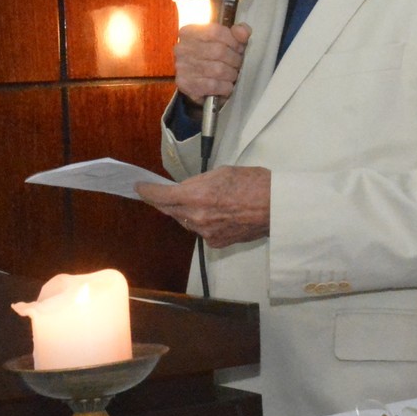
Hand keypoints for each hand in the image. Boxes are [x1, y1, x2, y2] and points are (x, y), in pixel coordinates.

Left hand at [137, 166, 269, 246]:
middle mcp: (196, 217)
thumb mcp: (220, 172)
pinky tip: (217, 214)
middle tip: (163, 193)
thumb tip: (186, 190)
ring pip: (186, 221)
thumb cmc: (254, 184)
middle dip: (166, 201)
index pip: (160, 196)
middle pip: (170, 210)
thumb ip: (197, 183)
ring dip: (187, 212)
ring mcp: (205, 233)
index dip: (147, 192)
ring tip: (204, 201)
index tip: (139, 188)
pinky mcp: (216, 243)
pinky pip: (201, 231)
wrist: (277, 206)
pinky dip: (203, 222)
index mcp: (195, 195)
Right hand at [174, 22, 252, 104]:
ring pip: (218, 69)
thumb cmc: (209, 56)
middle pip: (219, 51)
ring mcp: (182, 67)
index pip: (216, 32)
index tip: (240, 48)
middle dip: (235, 59)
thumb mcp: (222, 40)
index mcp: (189, 32)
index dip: (233, 41)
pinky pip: (214, 86)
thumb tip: (244, 32)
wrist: (192, 78)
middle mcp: (182, 48)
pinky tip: (226, 85)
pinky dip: (225, 87)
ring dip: (231, 74)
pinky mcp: (186, 85)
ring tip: (233, 74)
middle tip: (238, 63)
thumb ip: (235, 33)